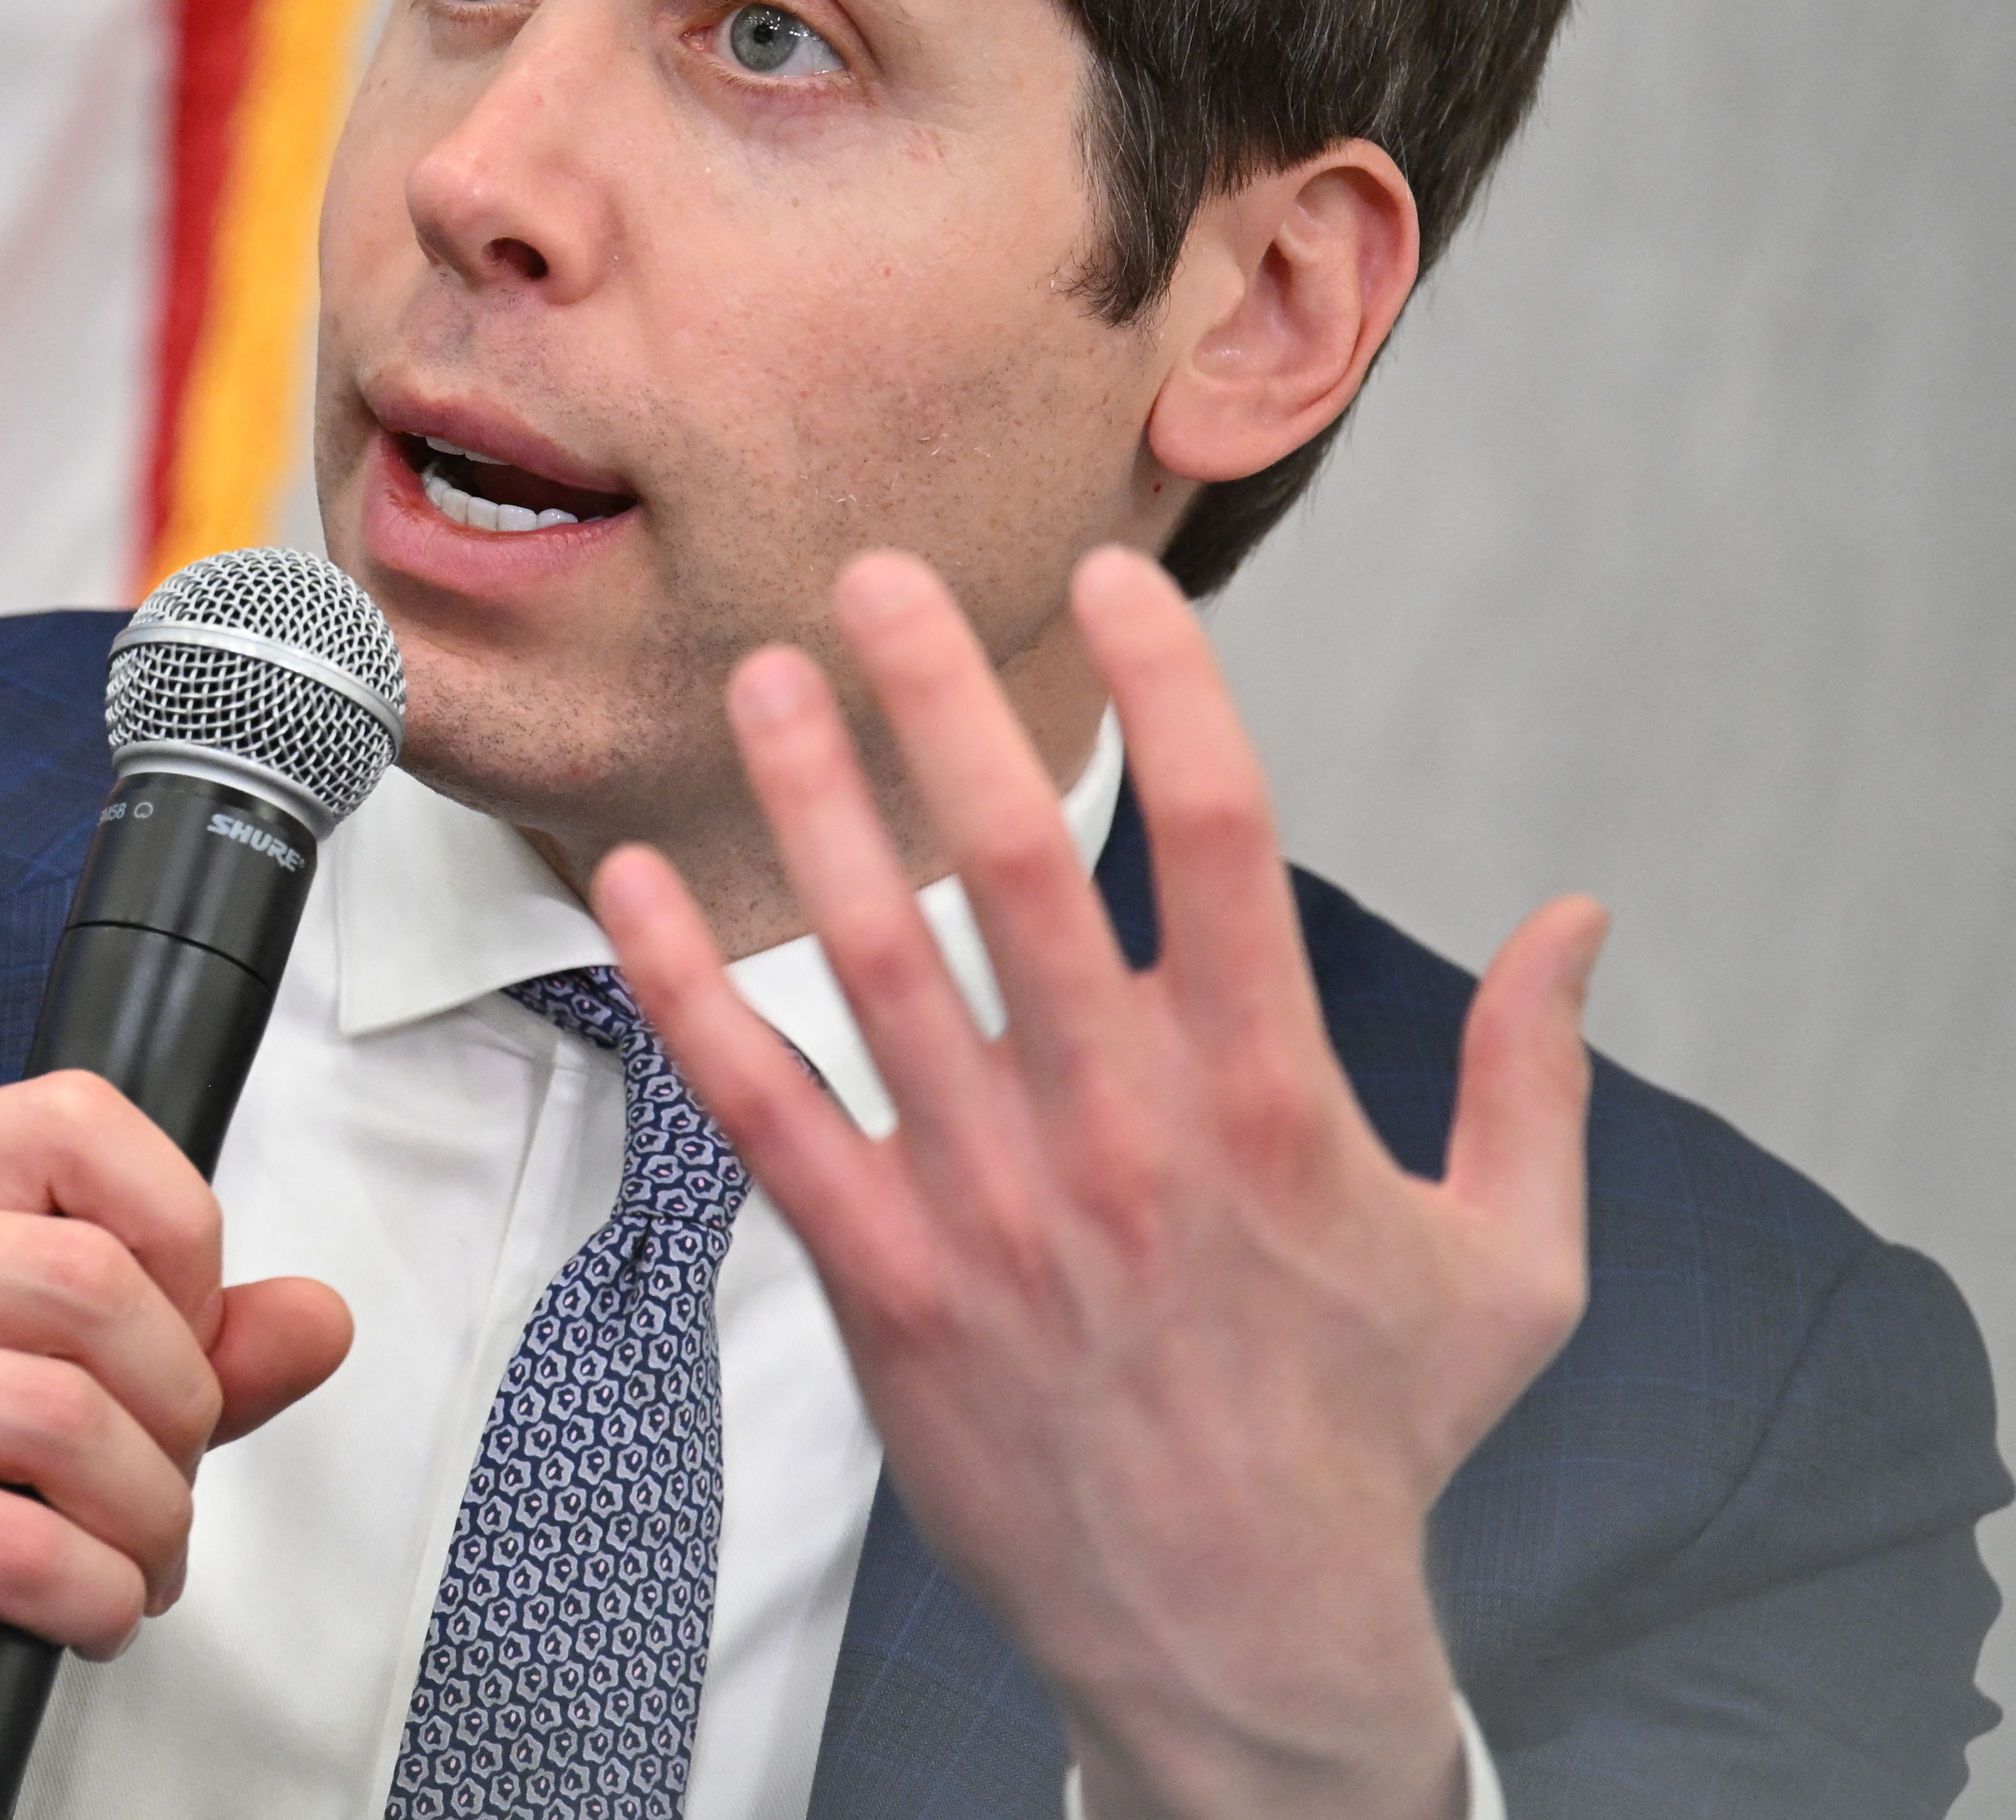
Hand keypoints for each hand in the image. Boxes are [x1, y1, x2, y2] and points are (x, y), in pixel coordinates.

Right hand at [0, 1069, 352, 1819]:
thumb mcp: (2, 1386)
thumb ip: (169, 1344)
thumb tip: (315, 1317)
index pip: (75, 1123)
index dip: (177, 1238)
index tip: (177, 1338)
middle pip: (93, 1284)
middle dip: (178, 1414)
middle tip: (158, 1488)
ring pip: (69, 1418)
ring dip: (145, 1523)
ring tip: (125, 1562)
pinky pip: (22, 1542)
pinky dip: (92, 1599)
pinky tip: (75, 1613)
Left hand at [596, 546, 1601, 1819]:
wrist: (1239, 1635)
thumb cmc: (1367, 1444)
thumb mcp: (1511, 1267)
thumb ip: (1533, 1079)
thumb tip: (1578, 923)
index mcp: (1270, 1099)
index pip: (1223, 833)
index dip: (1165, 685)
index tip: (1108, 579)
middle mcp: (1120, 1127)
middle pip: (1018, 864)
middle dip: (941, 701)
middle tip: (874, 575)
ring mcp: (990, 1203)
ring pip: (876, 962)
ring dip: (812, 807)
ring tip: (759, 679)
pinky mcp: (886, 1281)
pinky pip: (765, 1111)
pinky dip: (690, 994)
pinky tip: (632, 889)